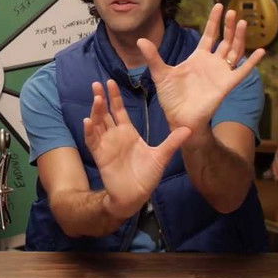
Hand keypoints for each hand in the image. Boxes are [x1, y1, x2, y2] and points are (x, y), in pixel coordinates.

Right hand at [84, 79, 190, 217]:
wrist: (136, 195)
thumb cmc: (147, 176)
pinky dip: (89, 131)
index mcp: (128, 132)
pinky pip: (92, 141)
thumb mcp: (161, 156)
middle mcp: (115, 136)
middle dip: (101, 98)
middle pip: (105, 113)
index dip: (115, 97)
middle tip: (97, 84)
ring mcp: (106, 145)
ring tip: (96, 99)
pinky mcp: (100, 155)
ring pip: (97, 124)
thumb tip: (189, 128)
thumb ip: (172, 142)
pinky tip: (88, 121)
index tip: (110, 82)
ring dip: (95, 111)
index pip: (118, 110)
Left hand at [136, 3, 264, 131]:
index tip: (219, 5)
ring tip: (242, 23)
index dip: (214, 21)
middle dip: (228, 26)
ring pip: (234, 51)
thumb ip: (153, 56)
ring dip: (239, 38)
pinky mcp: (227, 84)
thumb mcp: (160, 73)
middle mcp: (212, 63)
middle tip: (232, 11)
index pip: (209, 35)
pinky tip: (261, 51)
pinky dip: (252, 62)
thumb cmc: (171, 97)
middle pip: (224, 40)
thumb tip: (140, 39)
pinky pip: (242, 71)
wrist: (179, 117)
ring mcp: (221, 73)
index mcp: (198, 58)